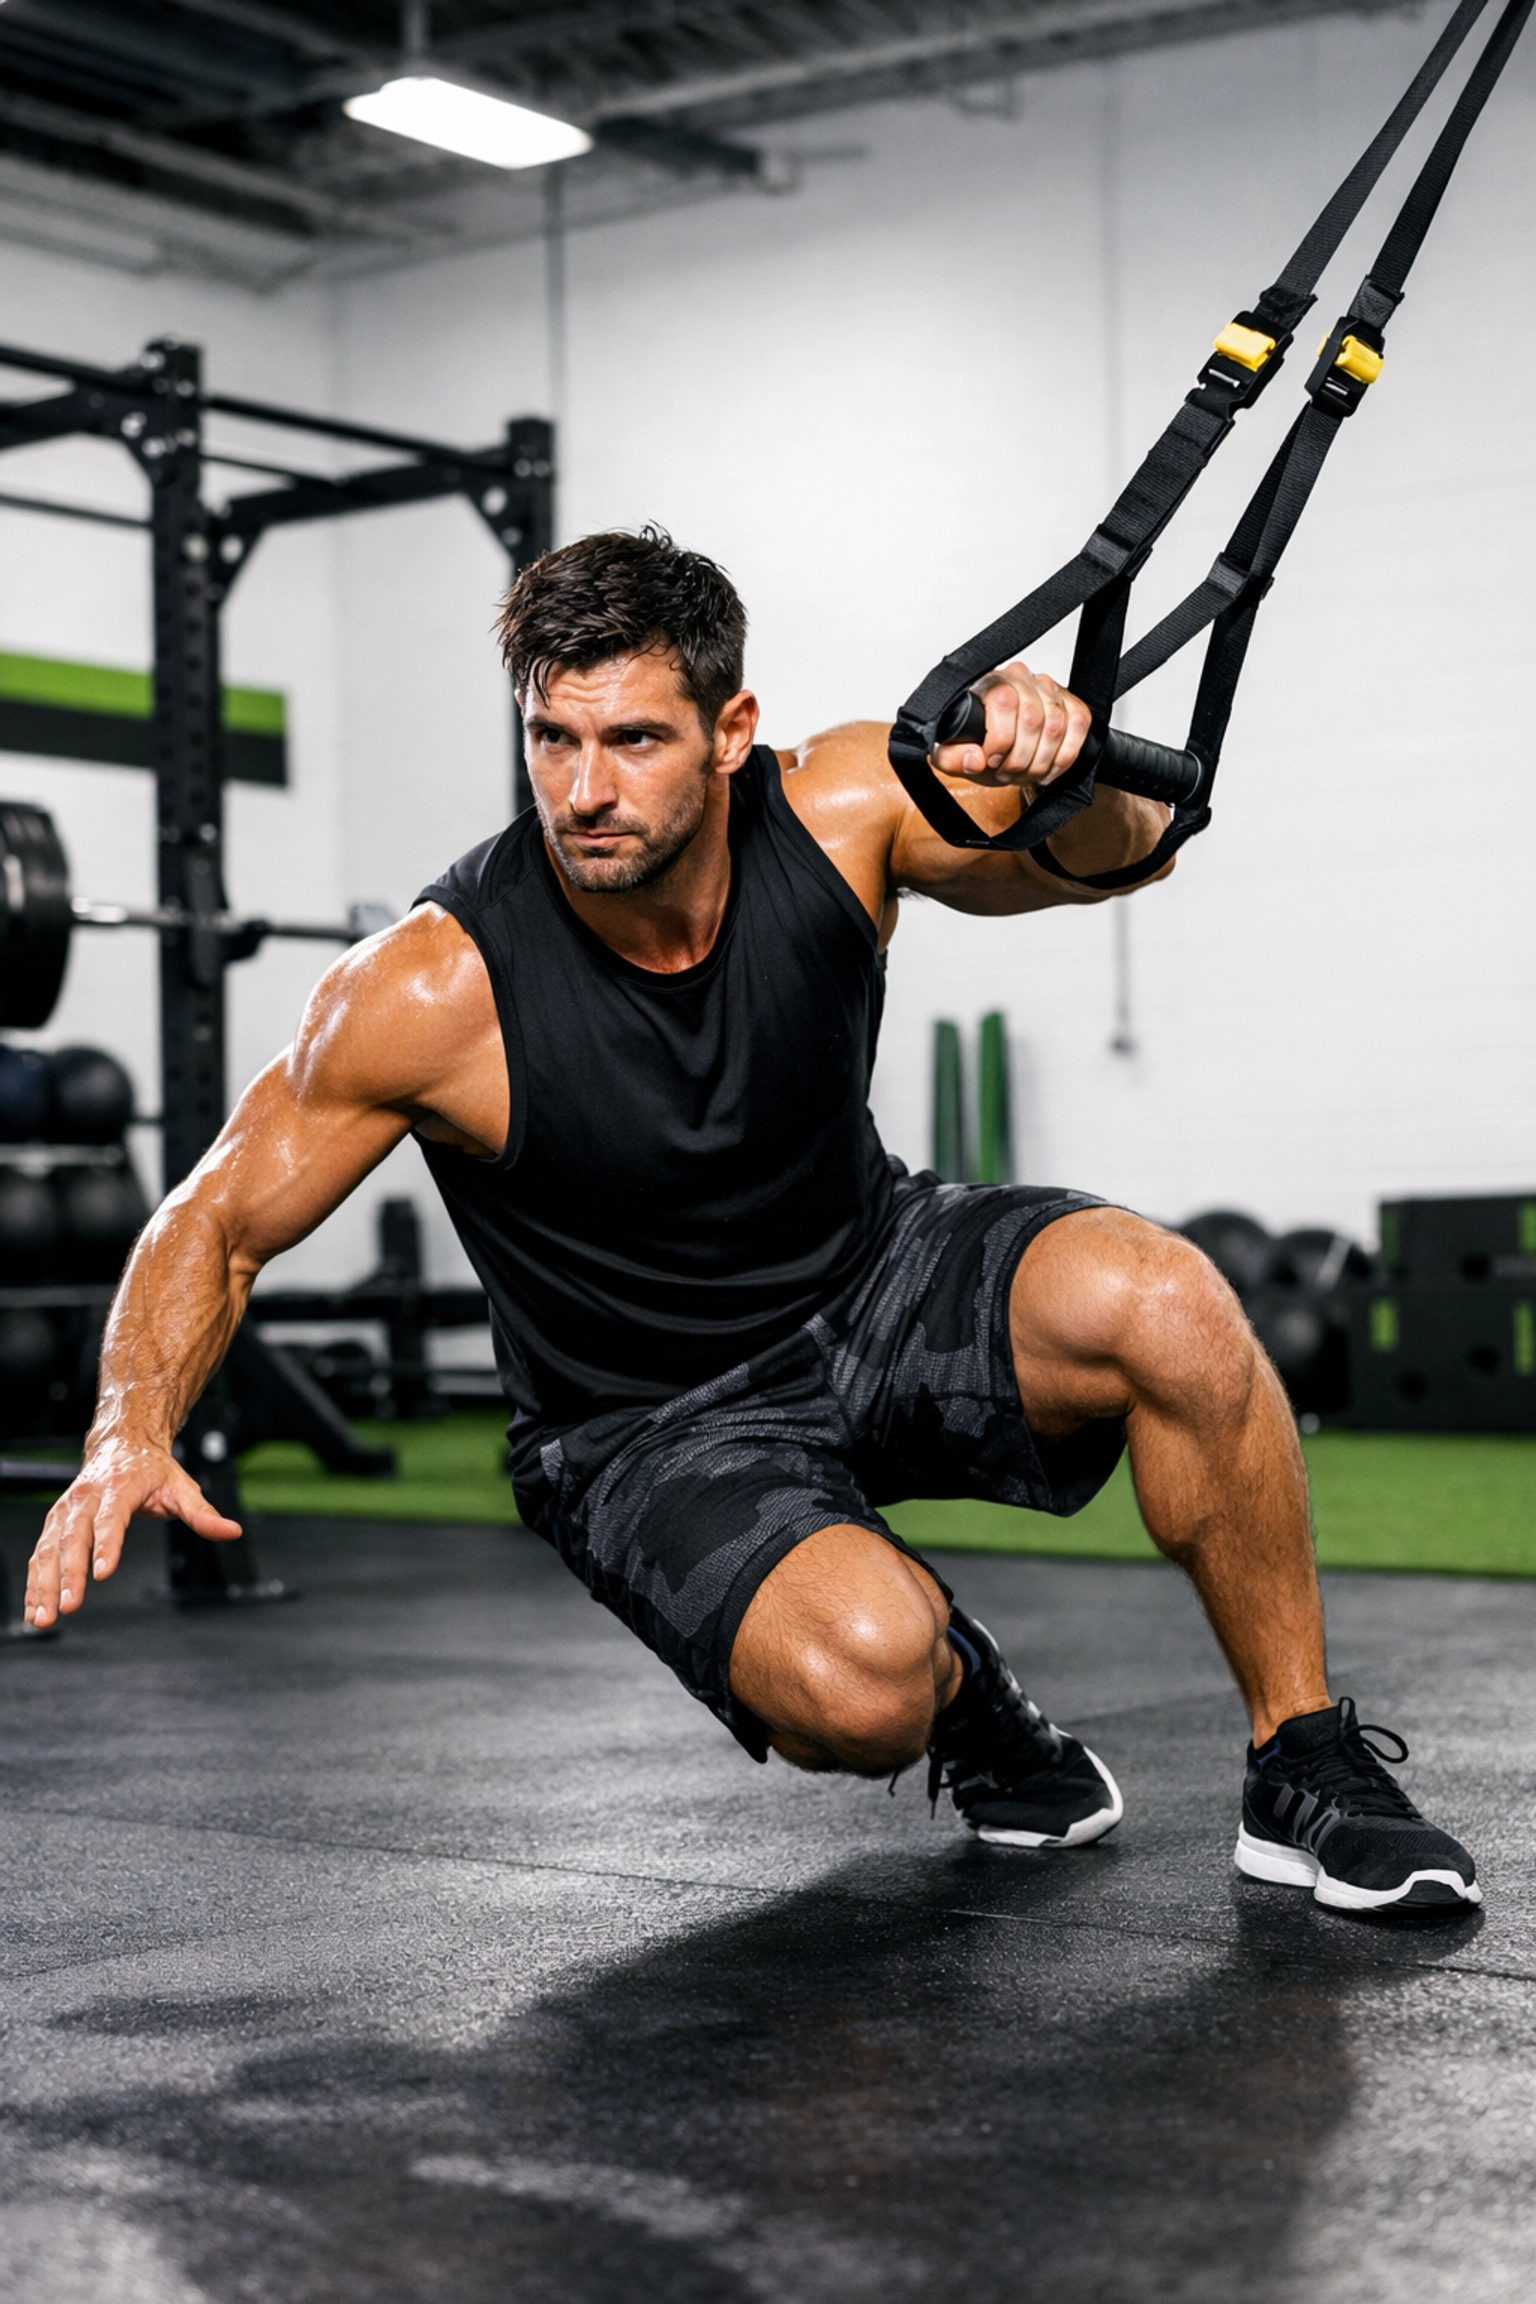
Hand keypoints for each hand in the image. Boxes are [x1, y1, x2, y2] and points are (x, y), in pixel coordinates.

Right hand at [24, 1436, 241, 1627]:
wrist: (122, 1444)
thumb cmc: (152, 1468)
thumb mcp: (182, 1487)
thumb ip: (203, 1514)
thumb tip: (232, 1531)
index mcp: (118, 1487)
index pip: (110, 1519)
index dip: (106, 1546)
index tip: (102, 1573)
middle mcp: (85, 1498)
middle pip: (74, 1538)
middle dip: (68, 1575)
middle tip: (70, 1606)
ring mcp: (66, 1510)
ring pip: (49, 1549)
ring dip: (43, 1585)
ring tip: (44, 1617)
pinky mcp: (55, 1522)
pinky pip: (41, 1554)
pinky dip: (35, 1582)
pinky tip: (35, 1609)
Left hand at [931, 661, 1090, 792]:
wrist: (1001, 748)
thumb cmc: (979, 744)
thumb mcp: (953, 756)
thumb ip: (952, 758)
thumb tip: (974, 758)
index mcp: (989, 683)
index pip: (1004, 701)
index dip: (1000, 739)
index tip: (992, 759)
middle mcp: (1020, 678)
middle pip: (1033, 719)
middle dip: (1021, 758)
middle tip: (1008, 772)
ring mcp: (1049, 688)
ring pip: (1056, 726)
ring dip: (1041, 761)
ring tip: (1025, 772)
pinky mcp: (1071, 702)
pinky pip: (1079, 725)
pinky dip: (1065, 756)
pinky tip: (1048, 767)